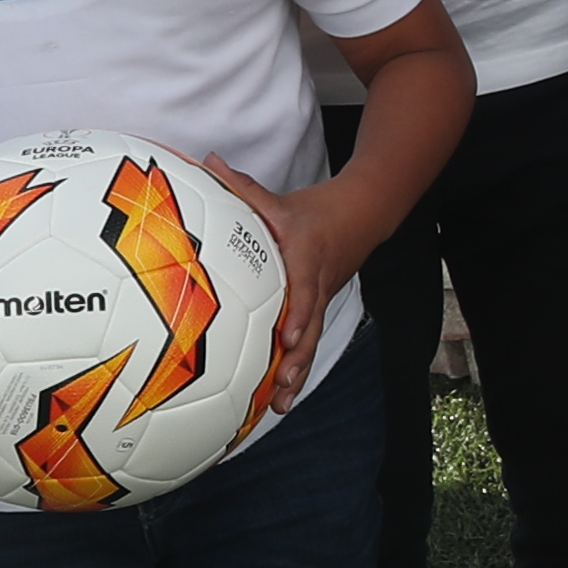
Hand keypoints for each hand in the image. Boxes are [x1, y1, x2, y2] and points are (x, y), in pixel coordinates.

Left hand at [199, 161, 368, 409]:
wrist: (361, 216)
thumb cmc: (316, 211)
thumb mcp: (280, 199)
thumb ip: (242, 186)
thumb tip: (206, 162)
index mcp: (307, 260)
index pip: (305, 290)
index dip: (298, 314)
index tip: (288, 337)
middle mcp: (316, 287)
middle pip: (309, 328)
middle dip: (297, 360)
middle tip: (282, 385)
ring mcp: (318, 303)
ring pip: (310, 343)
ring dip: (296, 375)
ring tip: (281, 405)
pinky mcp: (315, 312)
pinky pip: (306, 344)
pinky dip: (294, 371)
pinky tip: (279, 399)